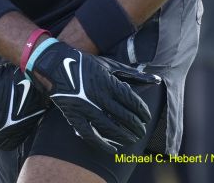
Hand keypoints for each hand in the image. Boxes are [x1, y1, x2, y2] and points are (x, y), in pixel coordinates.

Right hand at [28, 40, 160, 152]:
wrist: (56, 64)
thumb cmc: (86, 64)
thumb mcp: (111, 65)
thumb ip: (134, 74)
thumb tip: (157, 80)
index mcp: (109, 82)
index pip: (131, 102)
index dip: (141, 112)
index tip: (146, 118)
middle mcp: (99, 96)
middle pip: (123, 116)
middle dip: (136, 126)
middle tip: (142, 131)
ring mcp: (86, 107)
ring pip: (109, 127)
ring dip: (123, 136)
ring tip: (133, 139)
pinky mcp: (74, 116)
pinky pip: (90, 134)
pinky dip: (102, 144)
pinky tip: (113, 150)